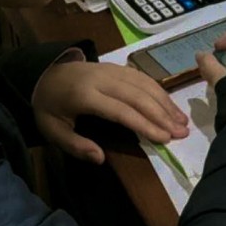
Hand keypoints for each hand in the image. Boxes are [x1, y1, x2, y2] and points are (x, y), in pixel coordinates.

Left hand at [32, 62, 188, 163]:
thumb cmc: (49, 106)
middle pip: (137, 96)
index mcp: (84, 95)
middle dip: (162, 114)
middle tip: (182, 133)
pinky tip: (169, 105)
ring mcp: (111, 69)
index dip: (144, 124)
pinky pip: (142, 77)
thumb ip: (75, 145)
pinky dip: (159, 91)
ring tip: (182, 121)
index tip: (164, 138)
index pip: (120, 110)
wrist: (43, 72)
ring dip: (165, 102)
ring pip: (143, 84)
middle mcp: (101, 79)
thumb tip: (100, 159)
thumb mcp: (51, 131)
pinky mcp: (116, 66)